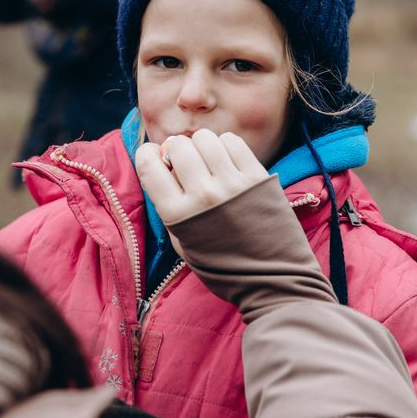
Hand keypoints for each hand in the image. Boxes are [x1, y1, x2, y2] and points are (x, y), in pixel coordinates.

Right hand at [136, 130, 268, 257]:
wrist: (270, 279)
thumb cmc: (220, 264)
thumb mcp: (181, 241)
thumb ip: (169, 205)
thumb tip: (164, 167)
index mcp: (178, 214)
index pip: (148, 165)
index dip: (147, 154)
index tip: (154, 156)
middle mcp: (203, 195)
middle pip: (178, 146)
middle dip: (176, 150)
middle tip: (184, 162)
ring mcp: (232, 184)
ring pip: (205, 139)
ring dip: (201, 146)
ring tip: (207, 161)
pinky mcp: (257, 177)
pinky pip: (232, 141)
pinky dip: (224, 146)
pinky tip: (226, 161)